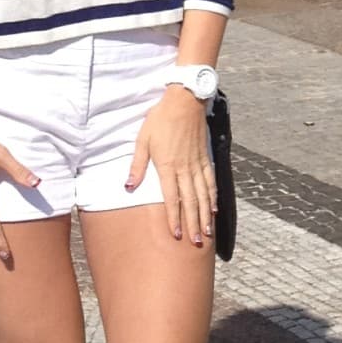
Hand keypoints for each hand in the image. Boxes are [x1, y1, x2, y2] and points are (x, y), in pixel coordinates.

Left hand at [129, 86, 215, 245]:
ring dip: (204, 215)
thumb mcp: (143, 140)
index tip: (175, 234)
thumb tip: (128, 187)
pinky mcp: (205, 157)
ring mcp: (197, 164)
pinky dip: (213, 197)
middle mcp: (185, 169)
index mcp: (167, 166)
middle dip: (192, 224)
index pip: (171, 198)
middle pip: (190, 202)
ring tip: (206, 232)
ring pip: (203, 195)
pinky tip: (214, 209)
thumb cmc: (160, 119)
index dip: (173, 218)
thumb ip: (137, 165)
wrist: (185, 100)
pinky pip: (210, 181)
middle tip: (194, 242)